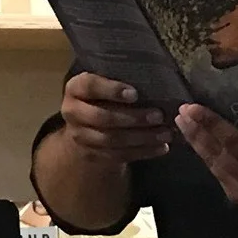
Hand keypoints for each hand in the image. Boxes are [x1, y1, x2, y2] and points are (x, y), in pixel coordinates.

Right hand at [54, 70, 171, 167]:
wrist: (86, 126)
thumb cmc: (103, 97)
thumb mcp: (106, 84)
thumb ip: (121, 81)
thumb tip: (157, 82)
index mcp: (76, 88)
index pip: (90, 86)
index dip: (112, 90)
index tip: (135, 94)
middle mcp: (72, 112)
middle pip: (102, 117)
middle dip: (133, 118)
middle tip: (159, 116)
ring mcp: (80, 136)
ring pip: (112, 140)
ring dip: (142, 138)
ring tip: (165, 133)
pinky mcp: (92, 155)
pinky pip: (118, 155)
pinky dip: (142, 152)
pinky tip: (161, 147)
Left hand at [175, 107, 237, 214]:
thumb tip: (234, 112)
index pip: (232, 141)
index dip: (210, 124)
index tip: (192, 107)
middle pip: (216, 154)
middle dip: (196, 132)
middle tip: (180, 112)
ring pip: (212, 165)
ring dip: (196, 144)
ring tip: (182, 124)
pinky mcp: (237, 197)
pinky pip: (217, 173)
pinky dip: (206, 156)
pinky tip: (196, 142)